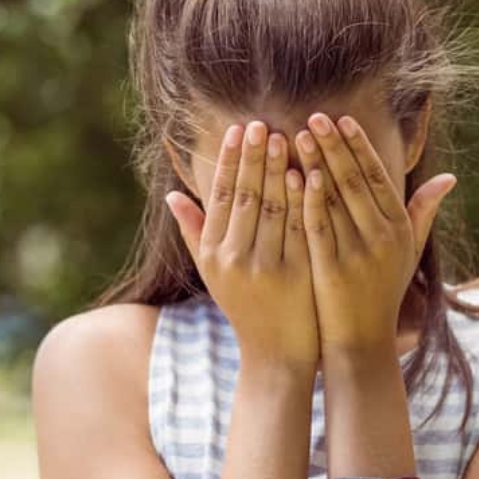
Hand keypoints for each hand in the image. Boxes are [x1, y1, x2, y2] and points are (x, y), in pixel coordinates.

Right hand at [167, 122, 318, 369]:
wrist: (275, 355)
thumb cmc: (244, 308)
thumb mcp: (212, 273)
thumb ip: (194, 232)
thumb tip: (172, 195)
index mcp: (213, 253)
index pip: (223, 196)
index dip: (231, 161)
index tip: (240, 129)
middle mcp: (234, 259)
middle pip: (247, 196)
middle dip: (255, 157)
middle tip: (263, 123)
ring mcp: (265, 267)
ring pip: (274, 208)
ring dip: (279, 170)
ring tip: (286, 137)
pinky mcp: (295, 276)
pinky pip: (300, 229)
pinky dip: (302, 199)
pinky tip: (306, 173)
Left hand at [293, 114, 455, 352]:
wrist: (361, 342)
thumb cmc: (381, 293)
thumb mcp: (408, 252)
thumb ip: (424, 212)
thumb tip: (450, 176)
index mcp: (400, 229)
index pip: (379, 177)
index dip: (359, 146)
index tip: (341, 119)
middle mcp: (382, 237)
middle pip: (355, 181)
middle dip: (334, 146)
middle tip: (313, 116)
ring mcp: (358, 253)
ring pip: (335, 198)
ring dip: (316, 163)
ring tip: (297, 135)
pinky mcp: (332, 269)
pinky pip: (318, 225)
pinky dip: (307, 198)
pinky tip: (294, 174)